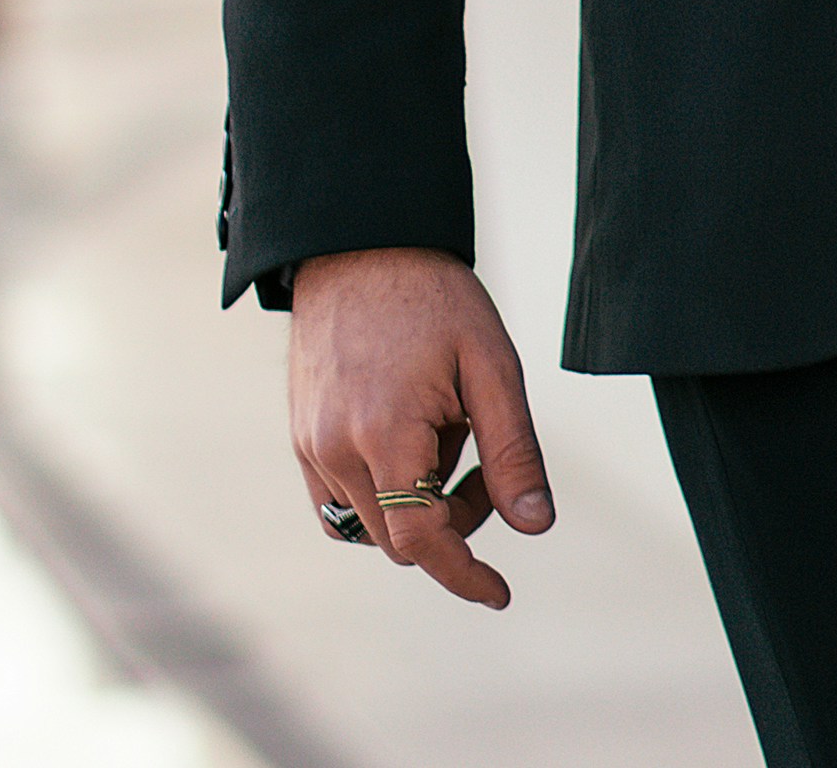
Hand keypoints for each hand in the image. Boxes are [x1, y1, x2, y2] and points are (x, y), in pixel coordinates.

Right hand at [288, 247, 553, 607]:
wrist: (361, 244)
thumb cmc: (435, 298)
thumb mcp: (491, 365)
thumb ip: (512, 450)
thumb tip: (535, 526)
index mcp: (385, 434)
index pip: (421, 540)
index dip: (463, 573)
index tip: (500, 592)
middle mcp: (335, 450)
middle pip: (400, 538)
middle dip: (454, 519)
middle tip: (485, 455)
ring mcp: (311, 446)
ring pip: (371, 524)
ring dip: (417, 504)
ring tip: (446, 430)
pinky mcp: (301, 438)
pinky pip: (339, 503)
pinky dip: (382, 495)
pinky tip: (413, 440)